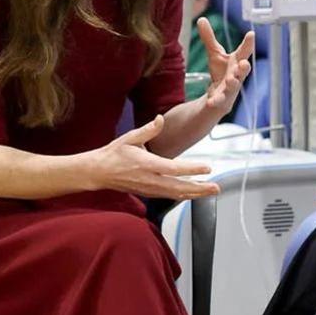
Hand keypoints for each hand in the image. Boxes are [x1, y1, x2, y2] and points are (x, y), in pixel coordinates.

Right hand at [88, 115, 220, 199]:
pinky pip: (170, 196)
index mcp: (146, 164)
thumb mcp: (129, 137)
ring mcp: (149, 189)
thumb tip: (160, 118)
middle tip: (216, 187)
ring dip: (195, 193)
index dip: (191, 169)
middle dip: (199, 188)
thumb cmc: (115, 153)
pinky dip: (184, 196)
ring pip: (176, 194)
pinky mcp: (149, 193)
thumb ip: (147, 130)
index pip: (173, 168)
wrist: (99, 172)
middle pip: (179, 187)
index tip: (207, 167)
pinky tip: (195, 193)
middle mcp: (149, 179)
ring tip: (211, 190)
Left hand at [197, 17, 253, 115]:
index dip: (248, 43)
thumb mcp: (215, 54)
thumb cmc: (221, 73)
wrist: (219, 98)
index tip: (251, 34)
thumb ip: (209, 38)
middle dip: (245, 67)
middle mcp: (237, 75)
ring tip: (231, 79)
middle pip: (243, 71)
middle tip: (245, 63)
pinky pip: (220, 101)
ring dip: (233, 82)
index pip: (244, 52)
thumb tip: (201, 18)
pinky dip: (216, 101)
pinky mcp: (222, 100)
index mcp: (236, 62)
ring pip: (234, 86)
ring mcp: (231, 89)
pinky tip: (211, 101)